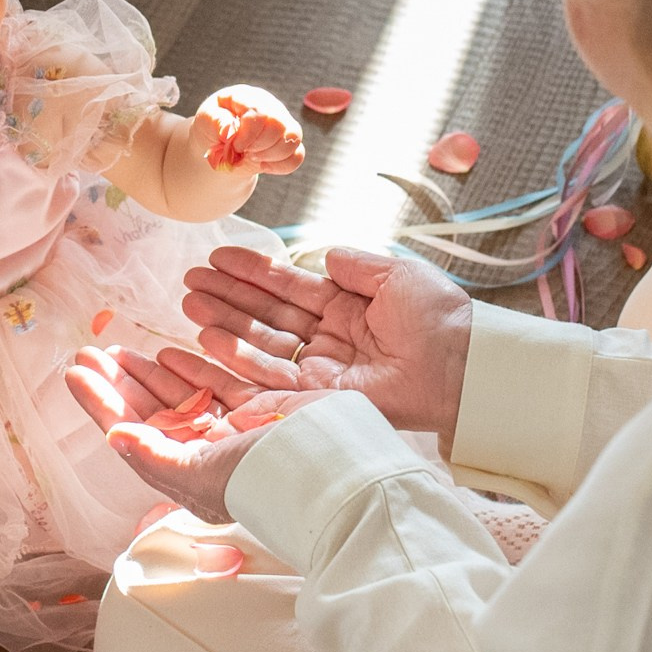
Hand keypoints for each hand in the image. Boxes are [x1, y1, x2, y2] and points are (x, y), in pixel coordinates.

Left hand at [65, 344, 327, 522]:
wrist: (329, 467)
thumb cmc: (262, 479)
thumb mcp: (199, 475)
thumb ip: (153, 456)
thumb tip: (112, 436)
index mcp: (184, 475)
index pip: (130, 433)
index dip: (100, 403)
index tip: (75, 372)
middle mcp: (202, 455)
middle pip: (148, 411)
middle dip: (116, 382)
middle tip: (88, 353)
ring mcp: (228, 430)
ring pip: (176, 395)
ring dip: (145, 372)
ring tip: (117, 349)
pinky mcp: (256, 409)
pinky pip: (212, 384)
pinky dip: (189, 368)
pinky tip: (167, 351)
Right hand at [182, 245, 470, 450]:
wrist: (460, 362)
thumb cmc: (439, 316)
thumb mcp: (396, 275)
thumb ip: (355, 265)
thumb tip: (324, 255)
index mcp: (348, 306)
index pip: (289, 287)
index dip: (253, 272)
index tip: (219, 256)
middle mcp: (329, 337)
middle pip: (267, 314)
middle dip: (228, 296)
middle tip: (191, 280)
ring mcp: (321, 368)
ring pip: (261, 342)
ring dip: (224, 322)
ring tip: (190, 303)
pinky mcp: (318, 396)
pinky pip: (270, 376)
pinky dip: (238, 357)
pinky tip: (210, 336)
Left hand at [192, 86, 304, 174]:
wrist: (219, 146)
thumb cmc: (212, 128)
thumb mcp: (205, 120)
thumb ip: (215, 121)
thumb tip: (228, 131)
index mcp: (248, 96)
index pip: (259, 112)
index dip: (248, 135)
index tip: (234, 146)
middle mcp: (270, 106)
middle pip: (279, 125)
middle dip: (259, 146)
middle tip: (242, 152)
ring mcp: (283, 123)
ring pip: (293, 139)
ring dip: (269, 155)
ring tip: (252, 157)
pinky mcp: (289, 142)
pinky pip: (297, 156)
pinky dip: (279, 166)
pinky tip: (263, 164)